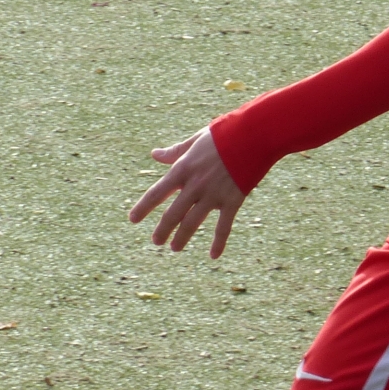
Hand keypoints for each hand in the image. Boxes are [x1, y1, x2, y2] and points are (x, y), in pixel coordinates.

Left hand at [129, 129, 246, 258]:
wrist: (255, 135)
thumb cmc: (226, 134)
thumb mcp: (196, 140)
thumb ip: (176, 151)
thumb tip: (155, 155)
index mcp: (183, 168)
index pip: (156, 193)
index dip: (143, 207)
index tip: (133, 219)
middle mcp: (195, 185)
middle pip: (173, 214)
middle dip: (163, 230)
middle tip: (157, 241)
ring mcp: (214, 194)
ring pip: (193, 222)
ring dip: (182, 237)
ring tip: (175, 248)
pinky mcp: (233, 200)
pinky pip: (224, 226)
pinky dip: (219, 242)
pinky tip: (213, 255)